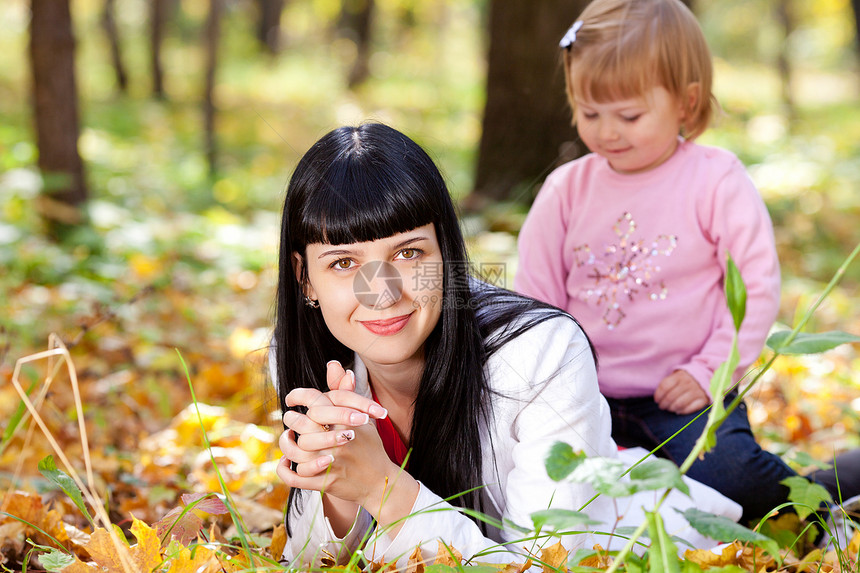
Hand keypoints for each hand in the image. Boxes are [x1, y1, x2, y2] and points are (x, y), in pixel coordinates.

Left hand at [275, 360, 418, 532]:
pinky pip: (296, 477)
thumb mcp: (362, 416)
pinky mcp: (326, 482)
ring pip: (296, 450)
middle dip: (291, 420)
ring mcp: (332, 462)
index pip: (316, 401)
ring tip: (289, 437)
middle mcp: (339, 440)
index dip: (298, 396)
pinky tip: (284, 462)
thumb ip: (344, 392)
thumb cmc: (369, 446)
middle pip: (302, 424)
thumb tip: (335, 365)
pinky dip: (285, 470)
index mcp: (347, 421)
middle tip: (290, 418)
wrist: (381, 481)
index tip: (290, 398)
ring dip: (286, 444)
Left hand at [654, 370, 709, 414]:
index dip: (658, 395)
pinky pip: (690, 409)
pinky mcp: (703, 400)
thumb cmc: (684, 381)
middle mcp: (688, 383)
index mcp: (679, 376)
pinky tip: (678, 411)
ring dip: (671, 408)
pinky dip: (682, 411)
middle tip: (662, 407)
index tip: (656, 400)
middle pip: (671, 396)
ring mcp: (696, 391)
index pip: (665, 386)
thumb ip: (666, 385)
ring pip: (679, 404)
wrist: (703, 379)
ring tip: (669, 409)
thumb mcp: (675, 377)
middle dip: (664, 404)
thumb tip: (657, 399)